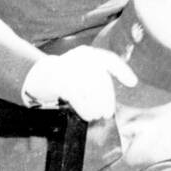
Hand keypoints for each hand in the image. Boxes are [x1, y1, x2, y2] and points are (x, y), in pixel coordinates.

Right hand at [22, 46, 136, 120]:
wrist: (37, 76)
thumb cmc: (65, 78)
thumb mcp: (82, 73)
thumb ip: (97, 81)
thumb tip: (112, 100)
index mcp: (88, 54)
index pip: (109, 60)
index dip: (123, 71)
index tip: (133, 83)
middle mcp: (80, 57)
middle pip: (101, 80)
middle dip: (106, 99)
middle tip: (107, 113)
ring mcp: (69, 68)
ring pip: (90, 90)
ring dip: (96, 105)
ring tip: (98, 116)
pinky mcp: (59, 80)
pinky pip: (77, 96)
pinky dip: (85, 108)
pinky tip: (89, 116)